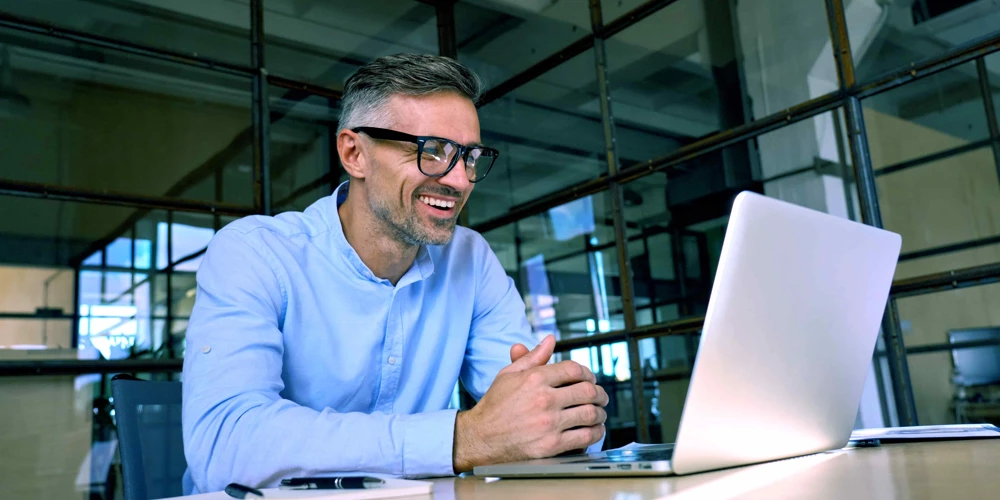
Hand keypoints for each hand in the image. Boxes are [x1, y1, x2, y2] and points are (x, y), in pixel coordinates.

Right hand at [453, 335, 608, 471]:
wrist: (480, 438)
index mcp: (534, 379)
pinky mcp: (551, 445)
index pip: (574, 370)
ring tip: (599, 413)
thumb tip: (550, 341)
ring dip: (600, 413)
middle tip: (600, 396)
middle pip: (587, 391)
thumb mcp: (508, 375)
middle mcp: (544, 399)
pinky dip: (595, 433)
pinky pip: (585, 437)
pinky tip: (593, 431)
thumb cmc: (494, 407)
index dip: (588, 373)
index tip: (590, 379)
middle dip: (599, 393)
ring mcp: (549, 423)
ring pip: (590, 413)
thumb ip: (533, 357)